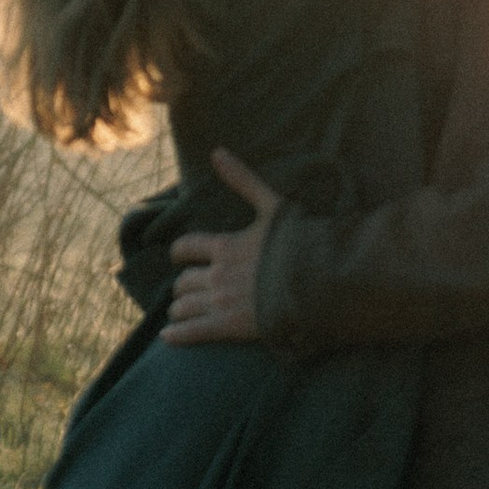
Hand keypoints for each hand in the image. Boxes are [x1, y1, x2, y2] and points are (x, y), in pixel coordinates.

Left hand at [163, 150, 284, 344]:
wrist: (321, 281)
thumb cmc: (300, 243)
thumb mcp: (271, 206)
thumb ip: (243, 180)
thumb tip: (217, 151)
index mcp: (225, 246)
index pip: (186, 248)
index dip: (180, 253)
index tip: (180, 257)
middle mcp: (218, 274)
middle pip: (184, 281)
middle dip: (185, 285)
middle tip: (189, 290)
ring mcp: (223, 301)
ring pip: (184, 305)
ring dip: (180, 309)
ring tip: (180, 313)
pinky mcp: (230, 326)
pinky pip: (193, 331)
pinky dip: (177, 334)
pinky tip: (168, 337)